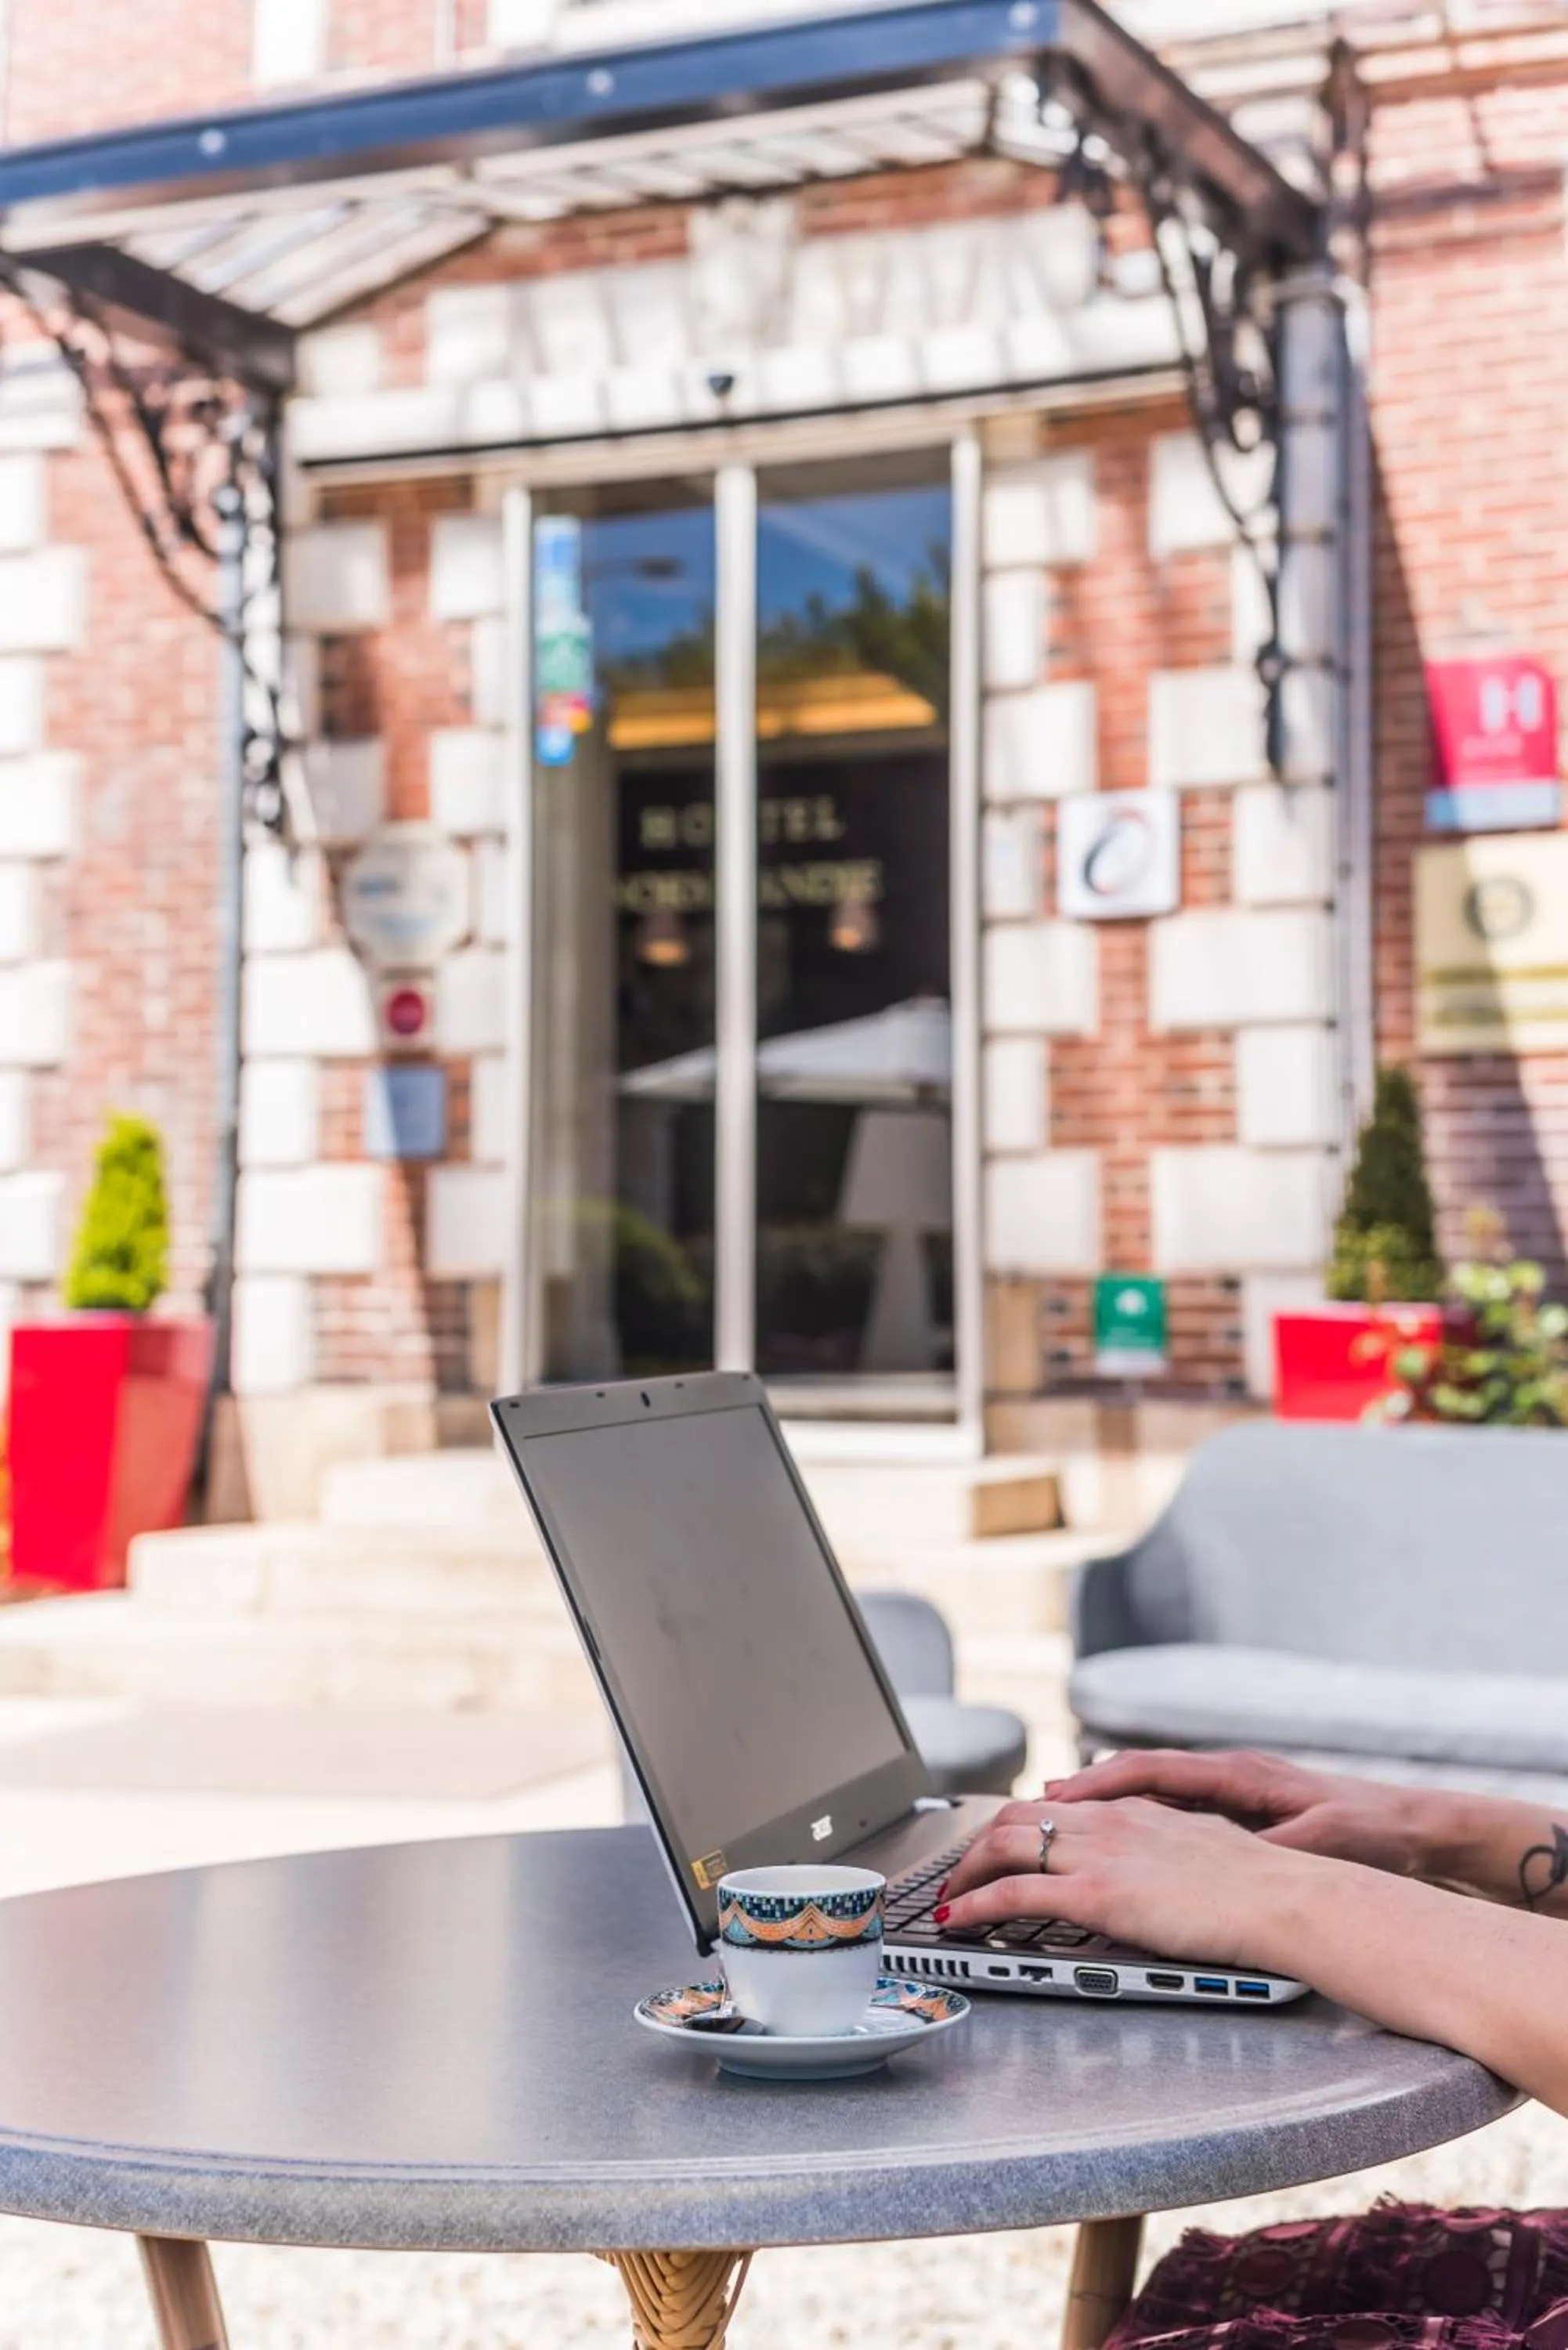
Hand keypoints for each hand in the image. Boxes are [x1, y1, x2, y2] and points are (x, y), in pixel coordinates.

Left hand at [937, 1795, 1304, 1968]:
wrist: (1286, 1898)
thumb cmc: (1262, 1888)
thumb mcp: (1202, 1854)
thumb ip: (1164, 1856)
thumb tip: (1147, 1877)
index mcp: (1136, 1811)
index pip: (1057, 1805)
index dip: (1017, 1825)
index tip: (997, 1846)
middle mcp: (1109, 1821)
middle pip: (1018, 1817)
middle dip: (978, 1847)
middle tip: (959, 1874)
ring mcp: (1100, 1854)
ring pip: (1005, 1844)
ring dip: (965, 1872)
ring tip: (948, 1897)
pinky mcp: (1097, 1894)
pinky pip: (1013, 1892)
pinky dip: (974, 1904)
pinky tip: (955, 1920)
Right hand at [1043, 1750, 1433, 1878]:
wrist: (1413, 1828)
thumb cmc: (1369, 1831)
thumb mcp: (1319, 1840)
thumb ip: (1270, 1847)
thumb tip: (1228, 1855)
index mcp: (1240, 1774)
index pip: (1154, 1768)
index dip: (1102, 1780)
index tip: (1058, 1794)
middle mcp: (1228, 1775)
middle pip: (1140, 1775)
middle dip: (1085, 1790)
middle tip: (1033, 1810)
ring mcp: (1233, 1793)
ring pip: (1152, 1793)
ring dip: (1104, 1806)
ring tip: (1055, 1824)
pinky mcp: (1242, 1814)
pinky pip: (1172, 1811)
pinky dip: (1135, 1820)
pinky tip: (1112, 1843)